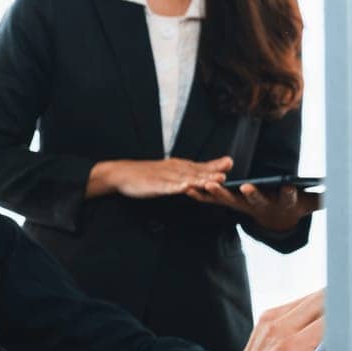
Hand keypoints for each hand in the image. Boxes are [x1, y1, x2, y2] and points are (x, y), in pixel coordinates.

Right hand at [88, 156, 232, 198]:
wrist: (122, 173)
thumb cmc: (147, 174)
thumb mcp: (170, 171)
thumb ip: (188, 173)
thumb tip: (207, 175)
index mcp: (178, 166)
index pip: (199, 165)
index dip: (214, 164)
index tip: (229, 162)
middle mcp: (173, 169)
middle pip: (195, 171)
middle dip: (210, 172)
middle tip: (225, 171)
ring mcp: (163, 177)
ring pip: (183, 178)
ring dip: (198, 179)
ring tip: (211, 181)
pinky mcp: (153, 185)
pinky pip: (165, 187)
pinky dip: (175, 187)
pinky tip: (183, 188)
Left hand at [186, 179, 322, 230]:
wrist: (275, 219)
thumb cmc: (293, 204)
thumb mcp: (309, 202)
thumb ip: (321, 197)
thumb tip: (341, 192)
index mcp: (281, 203)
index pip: (288, 198)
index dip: (288, 193)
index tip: (289, 187)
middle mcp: (260, 206)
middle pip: (255, 201)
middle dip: (252, 195)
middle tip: (247, 188)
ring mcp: (242, 206)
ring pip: (230, 200)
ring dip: (219, 193)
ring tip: (208, 185)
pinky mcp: (229, 203)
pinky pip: (213, 200)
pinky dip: (201, 195)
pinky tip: (188, 190)